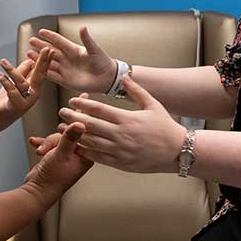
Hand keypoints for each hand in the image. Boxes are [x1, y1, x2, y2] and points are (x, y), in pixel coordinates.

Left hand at [0, 49, 52, 127]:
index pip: (42, 72)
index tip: (50, 49)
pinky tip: (0, 75)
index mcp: (35, 88)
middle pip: (39, 76)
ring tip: (3, 62)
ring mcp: (26, 101)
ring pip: (21, 82)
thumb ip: (23, 71)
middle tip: (46, 50)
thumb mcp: (16, 83)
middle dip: (42, 62)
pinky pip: (12, 91)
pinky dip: (5, 82)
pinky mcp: (16, 105)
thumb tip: (30, 60)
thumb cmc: (8, 101)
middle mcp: (33, 94)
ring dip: (11, 71)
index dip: (46, 61)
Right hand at [24, 122, 92, 207]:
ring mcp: (66, 156)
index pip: (86, 135)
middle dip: (57, 137)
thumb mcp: (61, 154)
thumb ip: (70, 137)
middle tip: (57, 132)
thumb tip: (80, 123)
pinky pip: (50, 144)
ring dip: (47, 143)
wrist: (36, 191)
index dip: (78, 126)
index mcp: (86, 156)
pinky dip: (43, 144)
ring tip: (42, 151)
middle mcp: (78, 156)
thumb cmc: (52, 179)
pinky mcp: (55, 156)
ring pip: (58, 138)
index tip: (73, 116)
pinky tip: (36, 144)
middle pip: (70, 135)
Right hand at [27, 27, 116, 93]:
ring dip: (39, 59)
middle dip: (41, 46)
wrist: (107, 79)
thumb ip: (86, 39)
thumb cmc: (103, 62)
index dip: (50, 36)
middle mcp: (67, 59)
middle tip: (31, 41)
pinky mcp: (66, 80)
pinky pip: (52, 76)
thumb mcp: (94, 49)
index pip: (59, 41)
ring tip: (28, 54)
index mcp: (74, 50)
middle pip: (51, 51)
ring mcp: (66, 70)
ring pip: (49, 63)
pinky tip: (36, 68)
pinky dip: (44, 72)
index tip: (41, 31)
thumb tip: (83, 26)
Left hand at [58, 77, 186, 173]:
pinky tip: (77, 145)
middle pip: (90, 125)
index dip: (82, 104)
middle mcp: (121, 135)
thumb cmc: (166, 127)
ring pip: (90, 142)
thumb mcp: (153, 104)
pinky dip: (85, 151)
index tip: (72, 100)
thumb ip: (136, 90)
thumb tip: (124, 77)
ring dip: (75, 134)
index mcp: (127, 119)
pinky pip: (98, 158)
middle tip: (62, 112)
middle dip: (72, 117)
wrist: (178, 152)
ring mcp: (119, 151)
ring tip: (63, 128)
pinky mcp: (120, 163)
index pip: (98, 109)